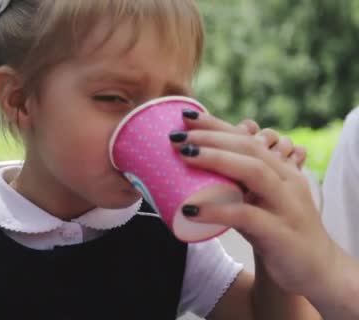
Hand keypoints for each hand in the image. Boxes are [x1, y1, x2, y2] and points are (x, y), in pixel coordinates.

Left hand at [172, 109, 335, 297]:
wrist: (316, 269)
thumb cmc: (276, 231)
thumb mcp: (255, 203)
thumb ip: (234, 186)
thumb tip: (191, 172)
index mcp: (280, 170)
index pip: (247, 138)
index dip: (217, 125)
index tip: (186, 117)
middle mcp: (287, 181)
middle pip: (249, 148)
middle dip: (211, 137)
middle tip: (177, 137)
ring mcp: (286, 205)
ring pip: (254, 171)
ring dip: (216, 159)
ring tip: (184, 156)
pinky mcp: (280, 233)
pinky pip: (248, 216)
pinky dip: (217, 210)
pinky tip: (190, 208)